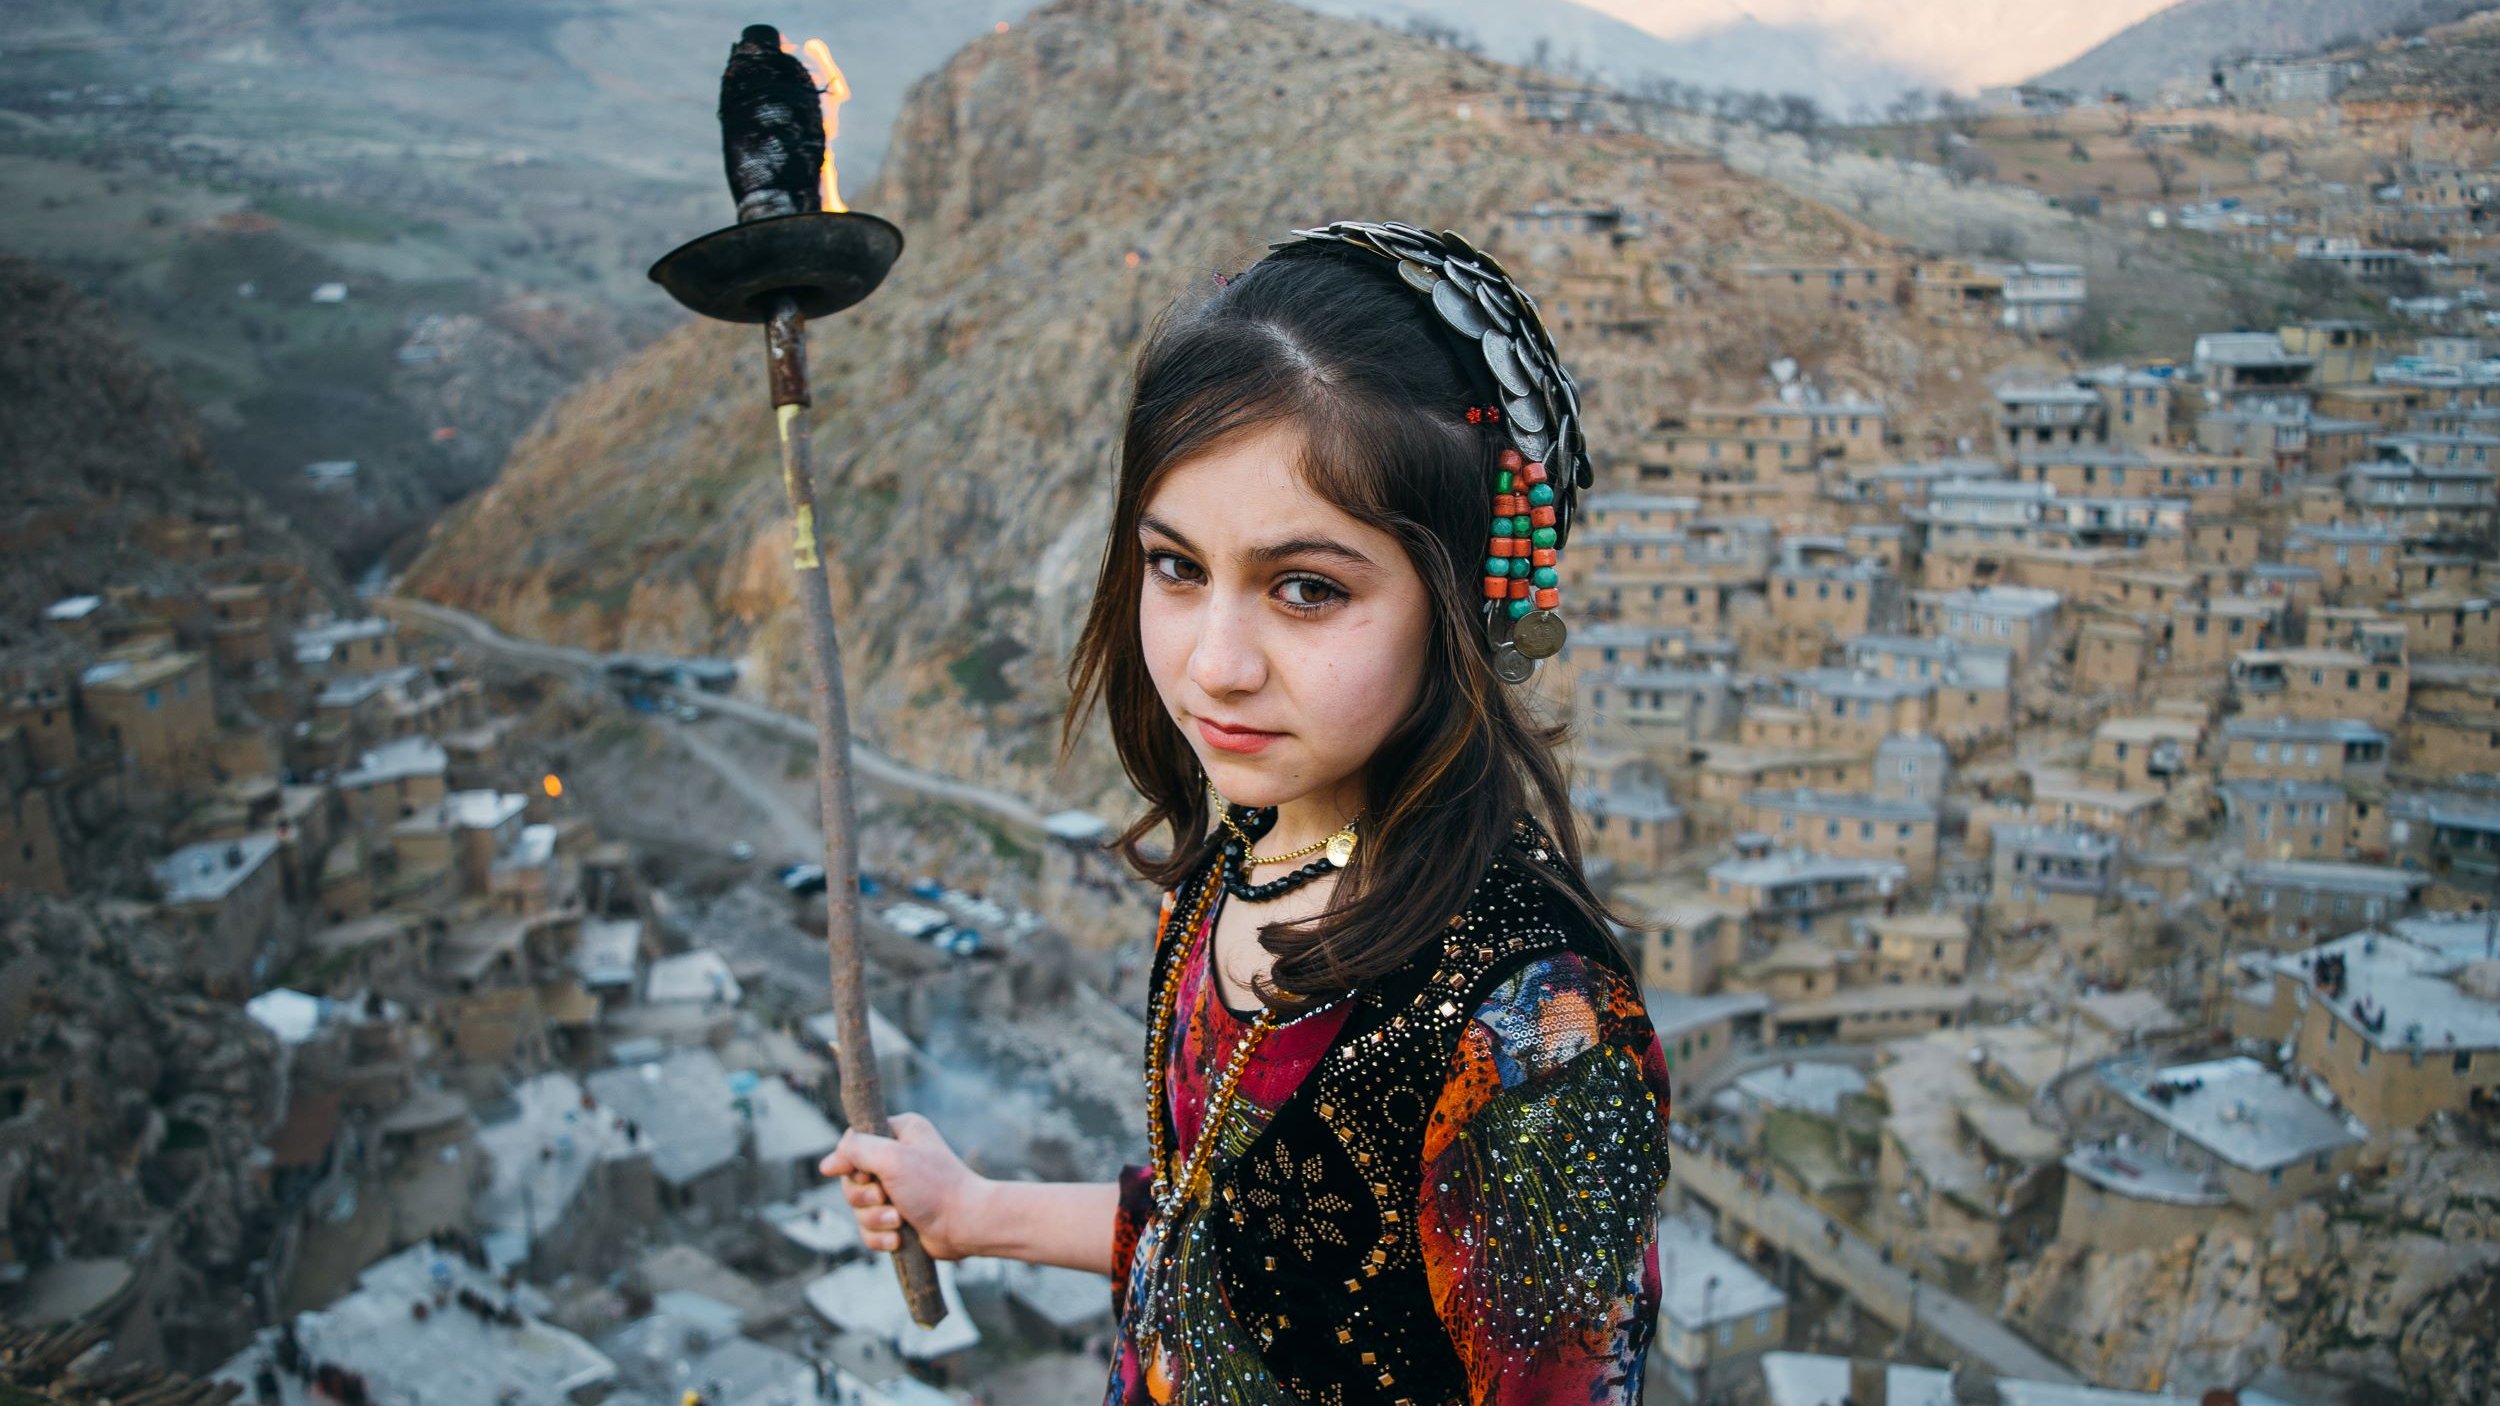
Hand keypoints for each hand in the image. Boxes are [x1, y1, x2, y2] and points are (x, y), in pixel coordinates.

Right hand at [818, 1112, 986, 1259]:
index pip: (854, 1142)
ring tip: (898, 1221)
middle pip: (850, 1180)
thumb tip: (827, 1164)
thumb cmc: (934, 1188)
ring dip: (874, 1219)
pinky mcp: (898, 1218)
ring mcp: (897, 1190)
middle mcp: (897, 1158)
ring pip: (858, 1208)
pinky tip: (898, 1239)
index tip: (865, 1175)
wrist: (966, 1225)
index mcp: (899, 1133)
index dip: (850, 1163)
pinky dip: (880, 1237)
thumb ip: (857, 1151)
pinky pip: (868, 1230)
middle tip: (885, 1198)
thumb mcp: (892, 1158)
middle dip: (864, 1197)